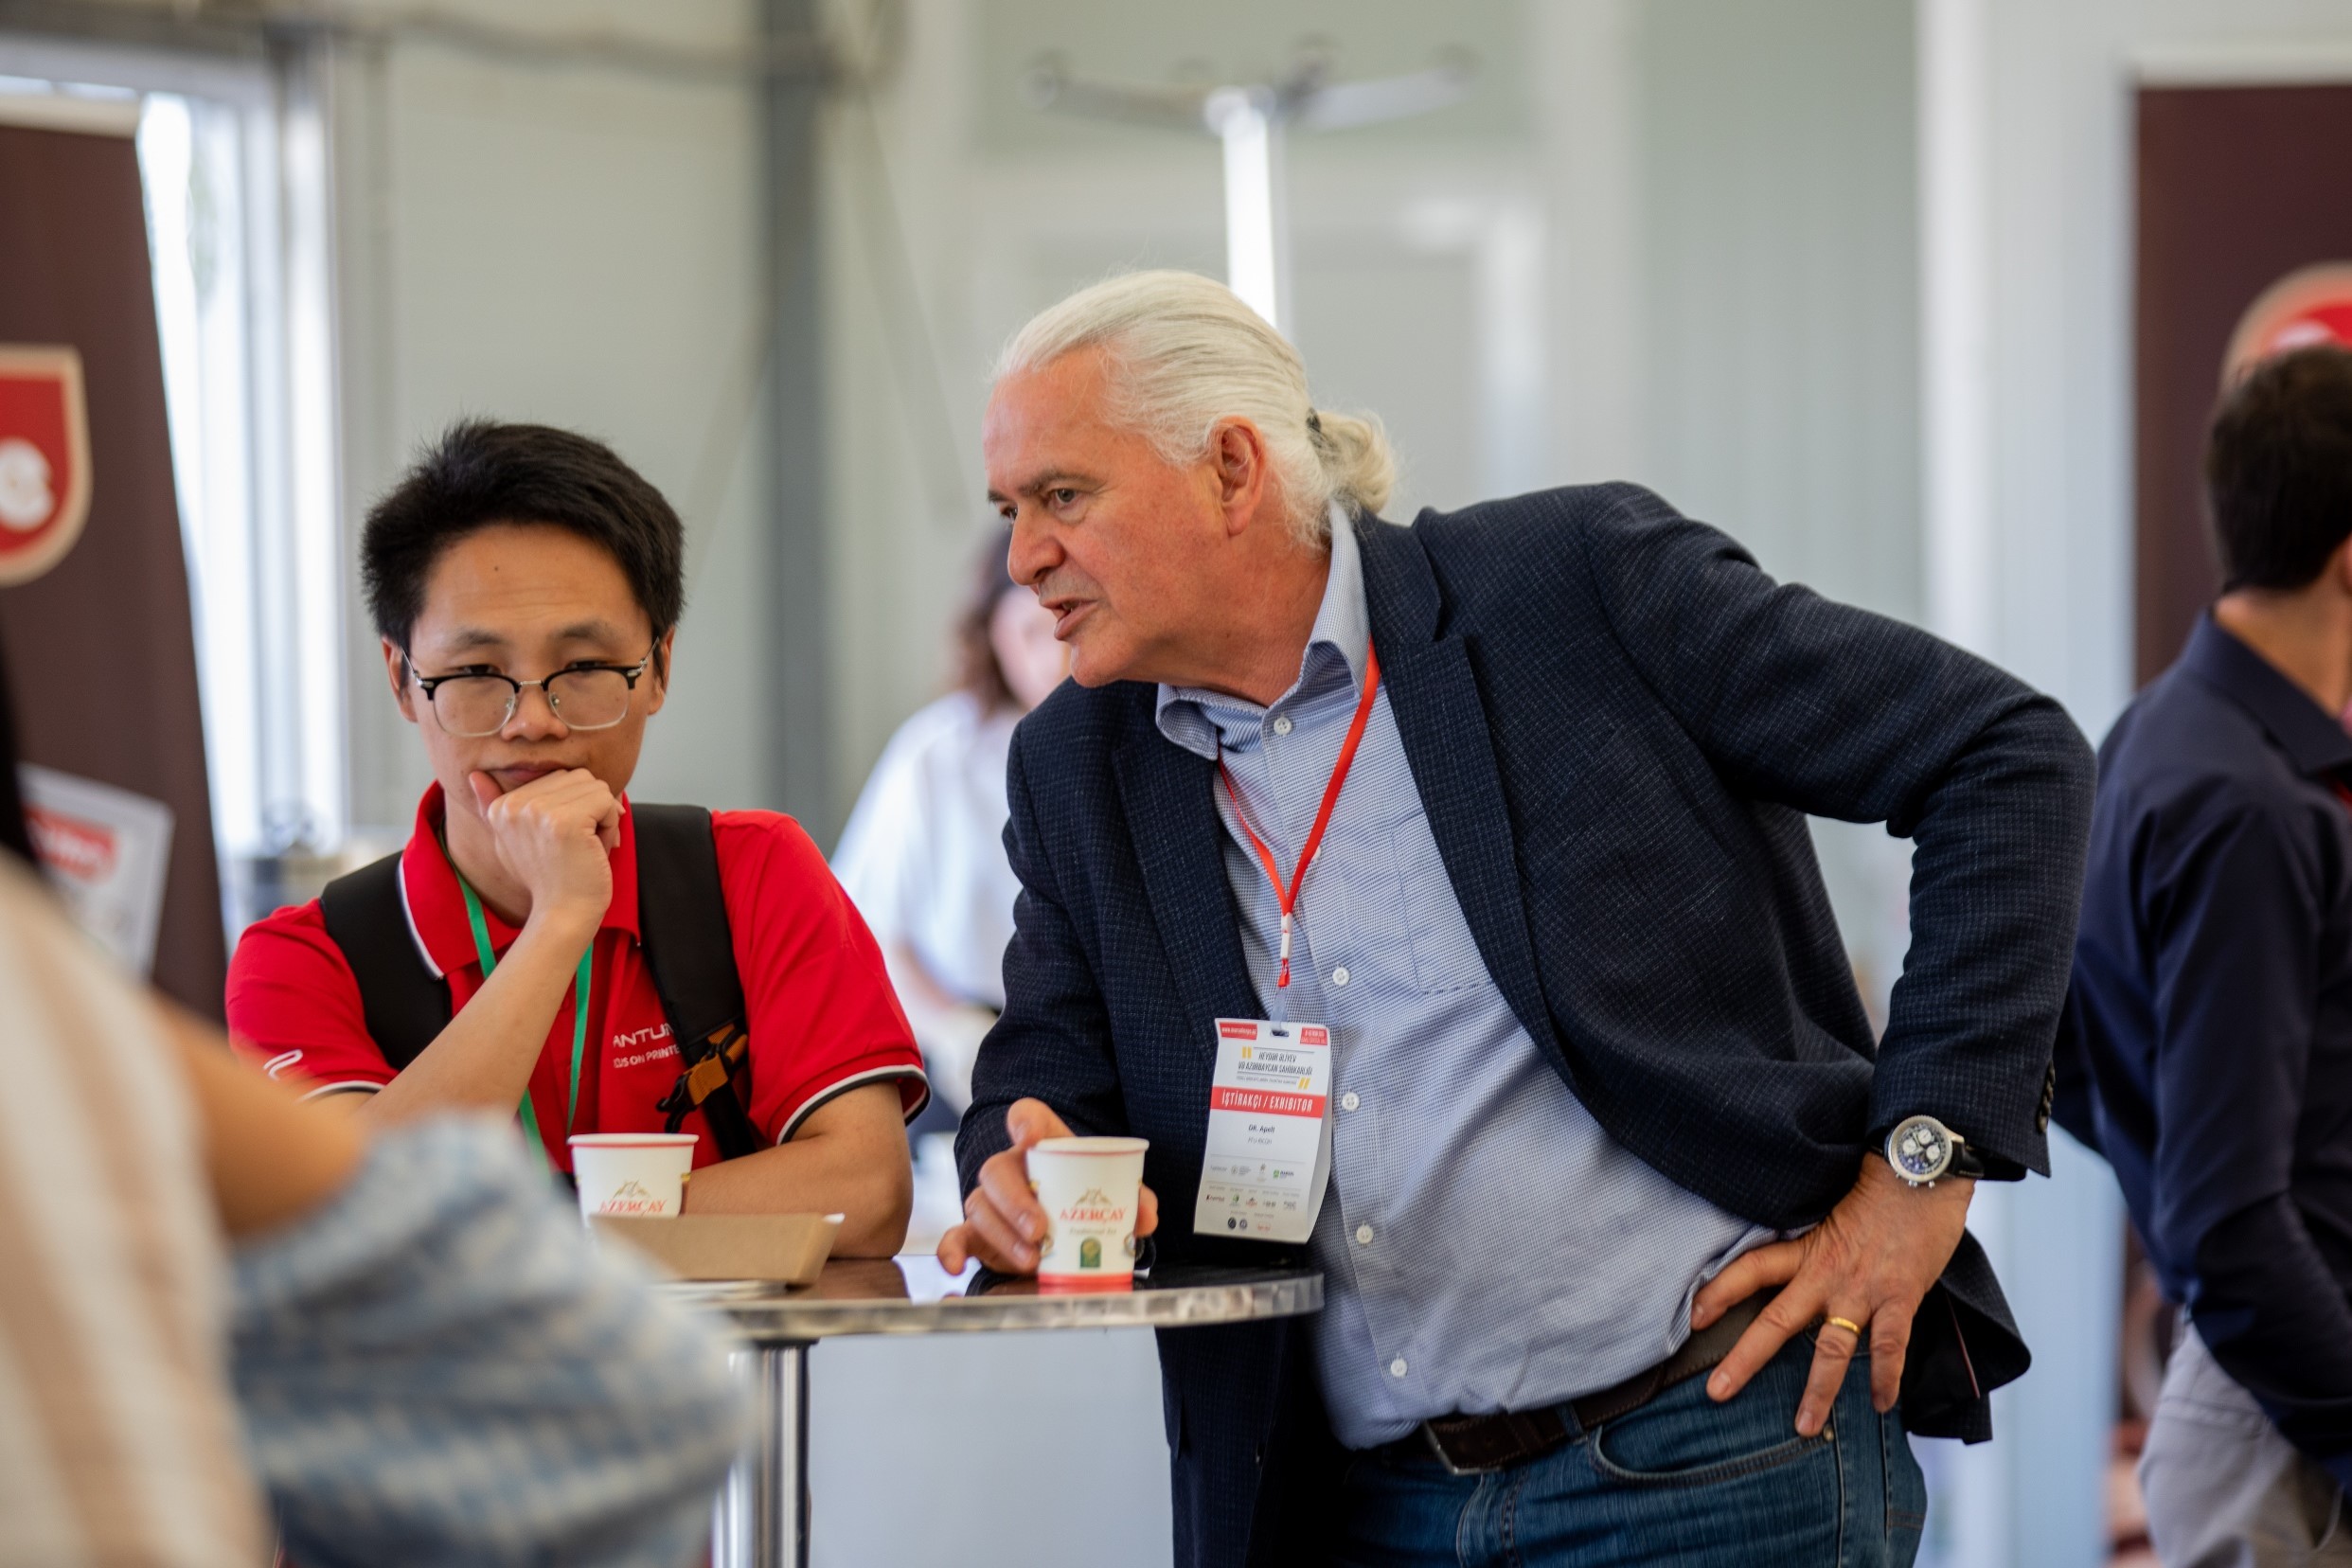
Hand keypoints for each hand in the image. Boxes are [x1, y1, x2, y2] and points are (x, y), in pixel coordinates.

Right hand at [465, 768, 619, 935]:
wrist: (563, 914)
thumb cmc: (548, 879)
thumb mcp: (512, 841)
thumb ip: (495, 805)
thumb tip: (474, 774)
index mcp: (503, 806)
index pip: (560, 777)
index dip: (574, 807)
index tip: (563, 841)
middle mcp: (516, 804)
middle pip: (579, 777)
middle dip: (591, 808)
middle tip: (578, 845)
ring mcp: (539, 811)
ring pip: (596, 787)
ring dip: (602, 817)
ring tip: (586, 846)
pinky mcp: (565, 821)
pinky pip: (607, 801)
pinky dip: (611, 826)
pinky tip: (595, 849)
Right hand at [936, 1099, 1158, 1274]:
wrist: (1064, 1219)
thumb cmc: (1085, 1194)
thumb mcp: (1112, 1190)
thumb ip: (1134, 1198)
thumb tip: (1146, 1216)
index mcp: (1042, 1145)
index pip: (1027, 1117)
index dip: (1027, 1123)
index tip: (1031, 1136)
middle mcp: (1009, 1167)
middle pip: (997, 1170)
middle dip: (1016, 1202)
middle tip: (1040, 1230)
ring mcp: (989, 1200)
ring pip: (980, 1207)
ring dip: (1003, 1235)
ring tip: (1030, 1260)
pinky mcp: (977, 1234)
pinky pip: (955, 1237)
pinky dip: (950, 1251)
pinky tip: (954, 1266)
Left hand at [1690, 1155, 1972, 1435]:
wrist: (1922, 1169)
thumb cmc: (1879, 1184)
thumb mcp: (1831, 1208)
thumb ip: (1815, 1240)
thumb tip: (1798, 1259)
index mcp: (1807, 1248)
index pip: (1750, 1269)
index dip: (1719, 1291)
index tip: (1692, 1317)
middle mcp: (1827, 1273)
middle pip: (1775, 1321)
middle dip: (1744, 1360)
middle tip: (1716, 1393)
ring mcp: (1863, 1290)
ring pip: (1831, 1350)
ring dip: (1817, 1392)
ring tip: (1804, 1427)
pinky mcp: (1901, 1298)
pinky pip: (1890, 1347)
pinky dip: (1886, 1378)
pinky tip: (1881, 1403)